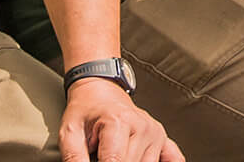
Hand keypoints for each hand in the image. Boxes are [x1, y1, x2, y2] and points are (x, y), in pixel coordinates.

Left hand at [60, 78, 184, 161]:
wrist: (101, 89)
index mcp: (119, 122)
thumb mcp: (69, 132)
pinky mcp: (163, 139)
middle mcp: (142, 127)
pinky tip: (150, 160)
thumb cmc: (85, 111)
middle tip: (99, 155)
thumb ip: (74, 157)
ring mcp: (155, 133)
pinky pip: (173, 159)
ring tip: (113, 154)